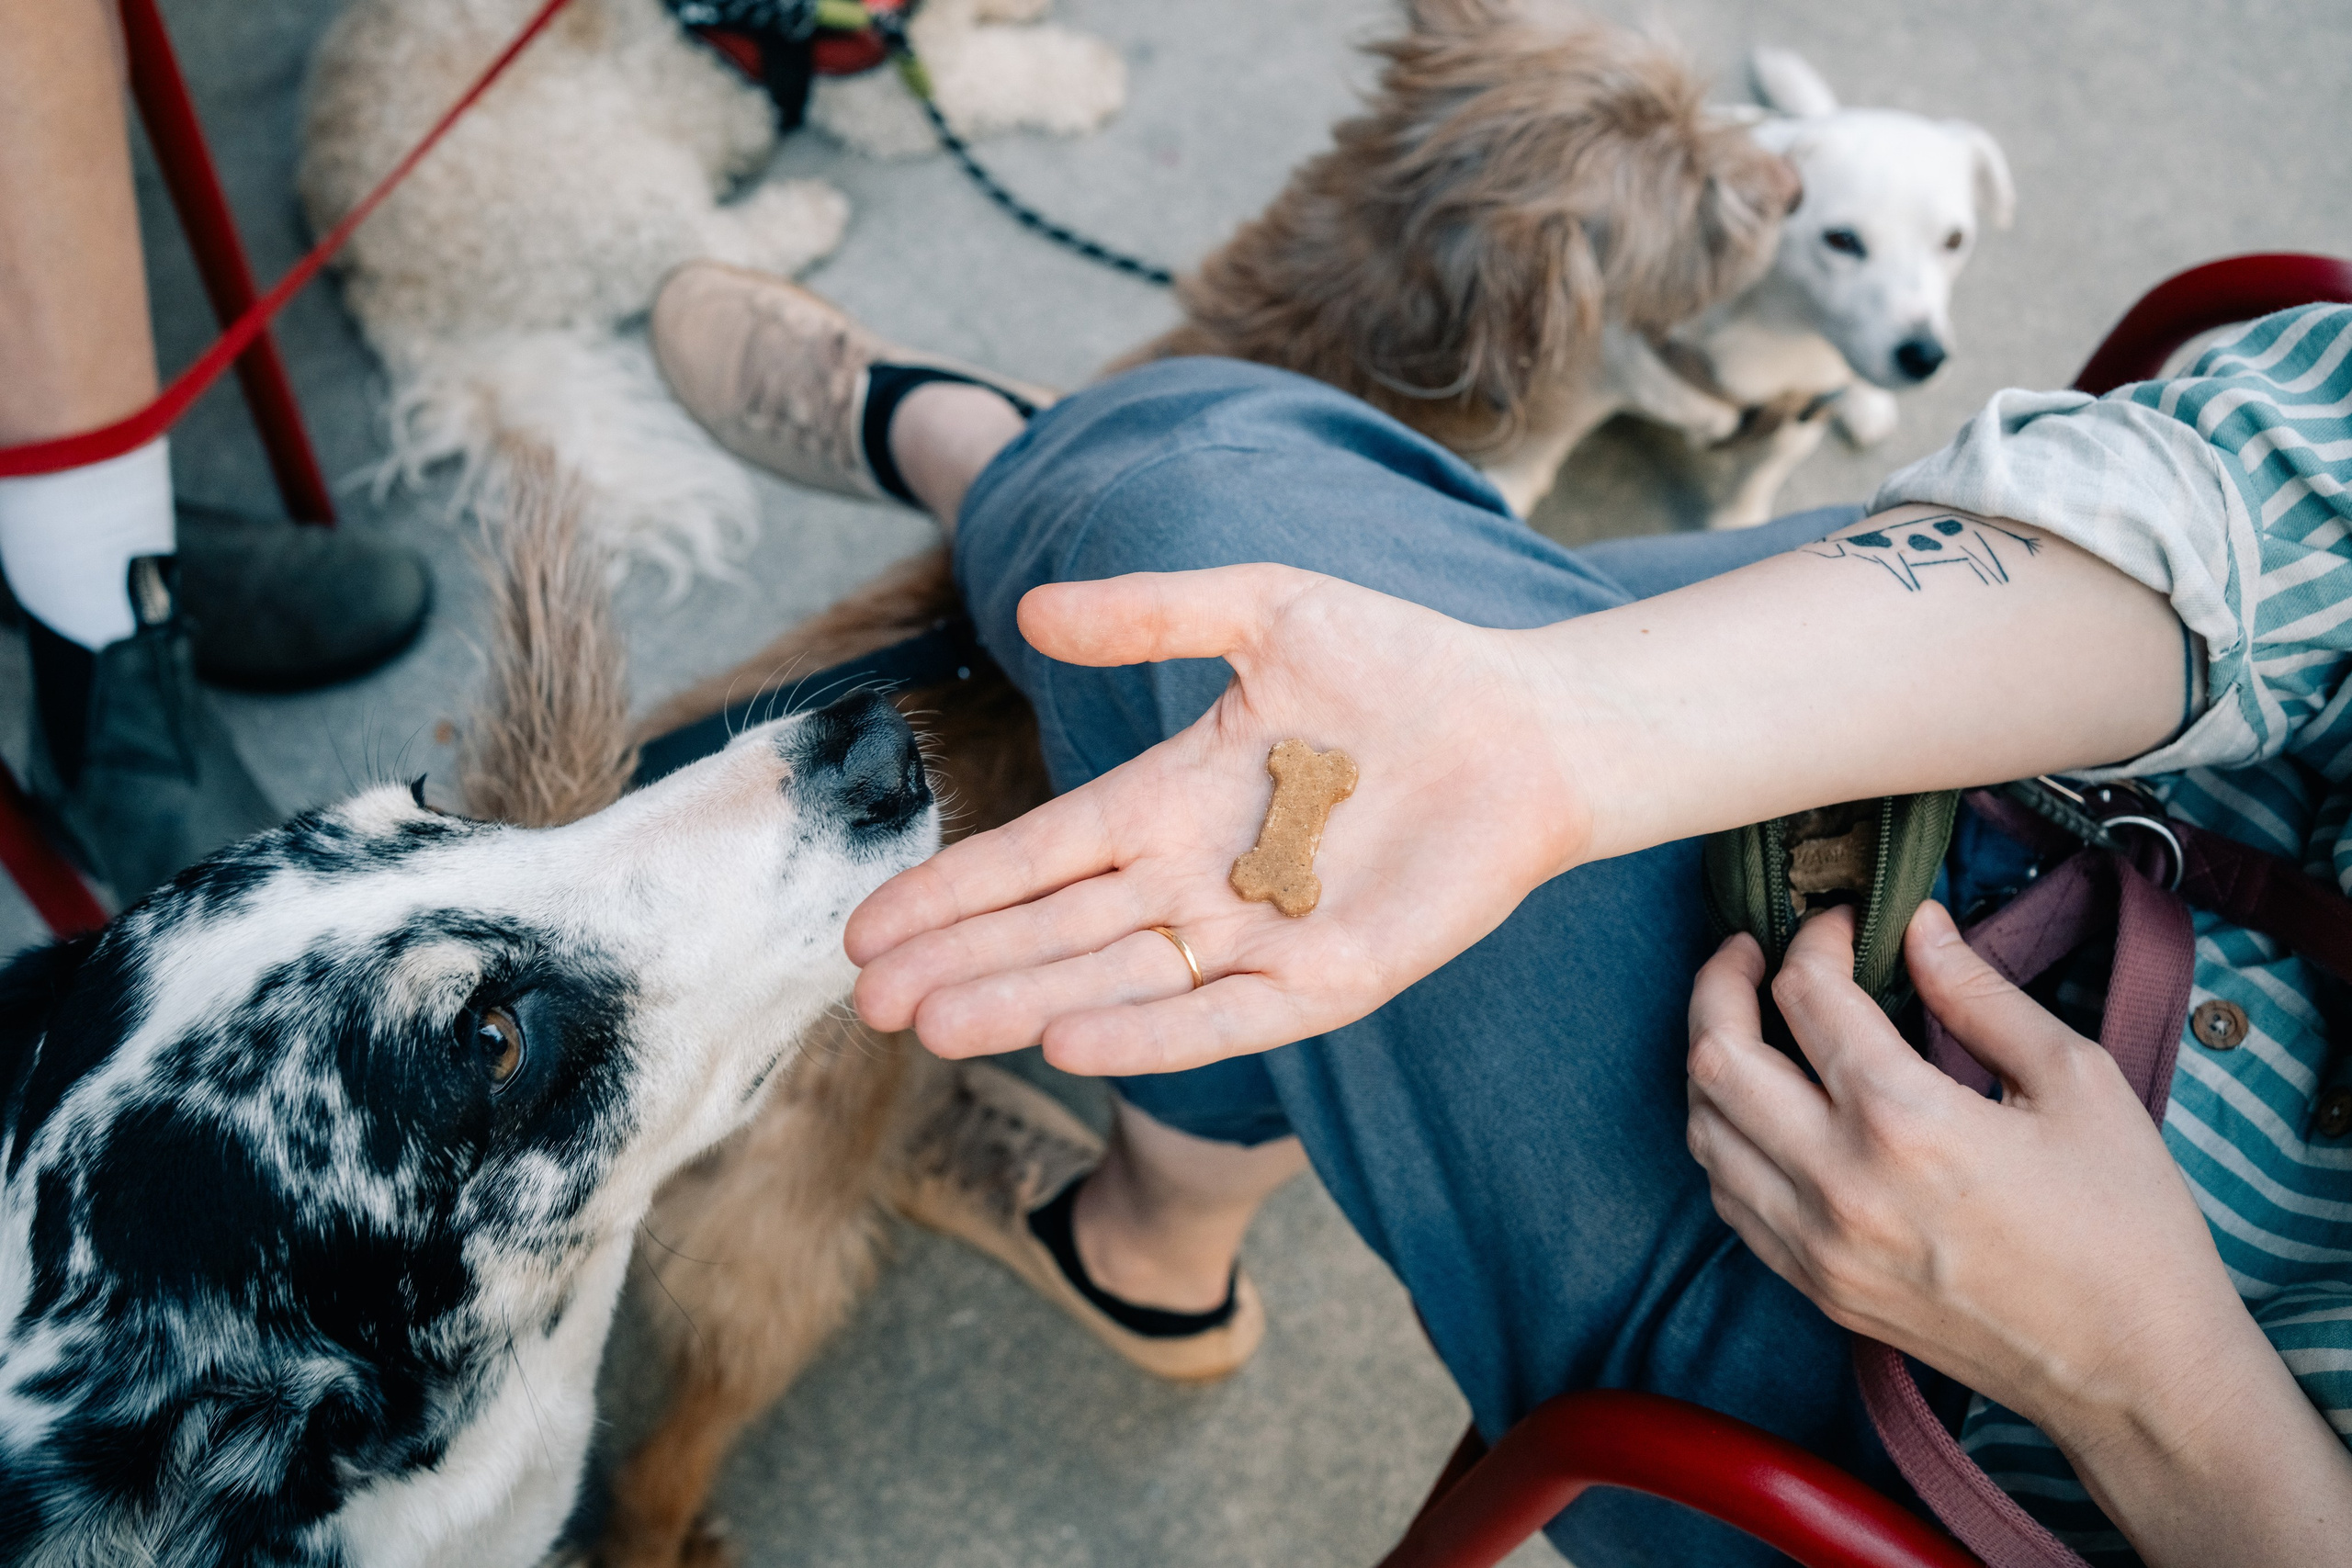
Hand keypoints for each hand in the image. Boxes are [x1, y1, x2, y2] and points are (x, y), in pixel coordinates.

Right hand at [846, 564, 1592, 1073]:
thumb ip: (1149, 612)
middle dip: (962, 964)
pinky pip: (1222, 1018)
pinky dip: (1148, 1032)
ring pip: (1117, 981)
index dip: (954, 892)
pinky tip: (1066, 1038)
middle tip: (867, 1001)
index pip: (1037, 858)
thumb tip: (1029, 604)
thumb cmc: (1403, 662)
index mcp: (1170, 802)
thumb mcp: (1263, 610)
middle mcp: (1198, 881)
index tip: (866, 929)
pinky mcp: (1328, 980)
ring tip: (934, 1024)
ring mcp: (1258, 938)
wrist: (1529, 722)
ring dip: (1025, 1001)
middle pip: (1056, 933)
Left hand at [1686, 903, 2351, 1565]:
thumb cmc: (2125, 1223)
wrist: (2135, 1371)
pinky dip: (1724, 1138)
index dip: (1813, 937)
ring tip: (1749, 1024)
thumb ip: (1980, 994)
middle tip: (1746, 951)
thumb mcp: (2077, 1080)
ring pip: (1704, 1129)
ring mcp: (1817, 1245)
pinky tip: (1761, 1109)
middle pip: (1715, 1057)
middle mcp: (1838, 1183)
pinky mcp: (1816, 1288)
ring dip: (1711, 1062)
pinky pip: (1728, 1198)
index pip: (1806, 994)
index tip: (1838, 921)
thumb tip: (1918, 927)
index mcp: (1904, 1119)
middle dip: (1718, 982)